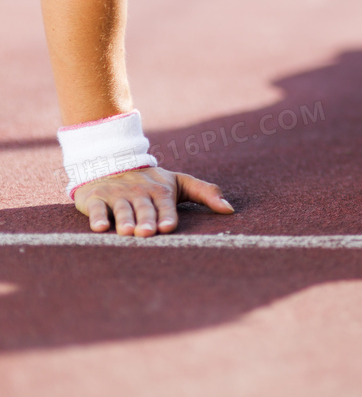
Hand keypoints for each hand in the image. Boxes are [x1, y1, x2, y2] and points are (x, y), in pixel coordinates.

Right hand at [73, 167, 233, 236]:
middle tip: (148, 232)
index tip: (168, 226)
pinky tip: (100, 227)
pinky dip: (97, 217)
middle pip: (144, 208)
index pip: (165, 203)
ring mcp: (117, 195)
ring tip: (127, 232)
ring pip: (122, 208)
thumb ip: (205, 193)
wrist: (111, 163)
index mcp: (161, 190)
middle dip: (146, 219)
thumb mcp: (180, 183)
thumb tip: (231, 209)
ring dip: (125, 220)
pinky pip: (96, 208)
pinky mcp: (95, 198)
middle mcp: (139, 192)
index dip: (167, 215)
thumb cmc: (151, 181)